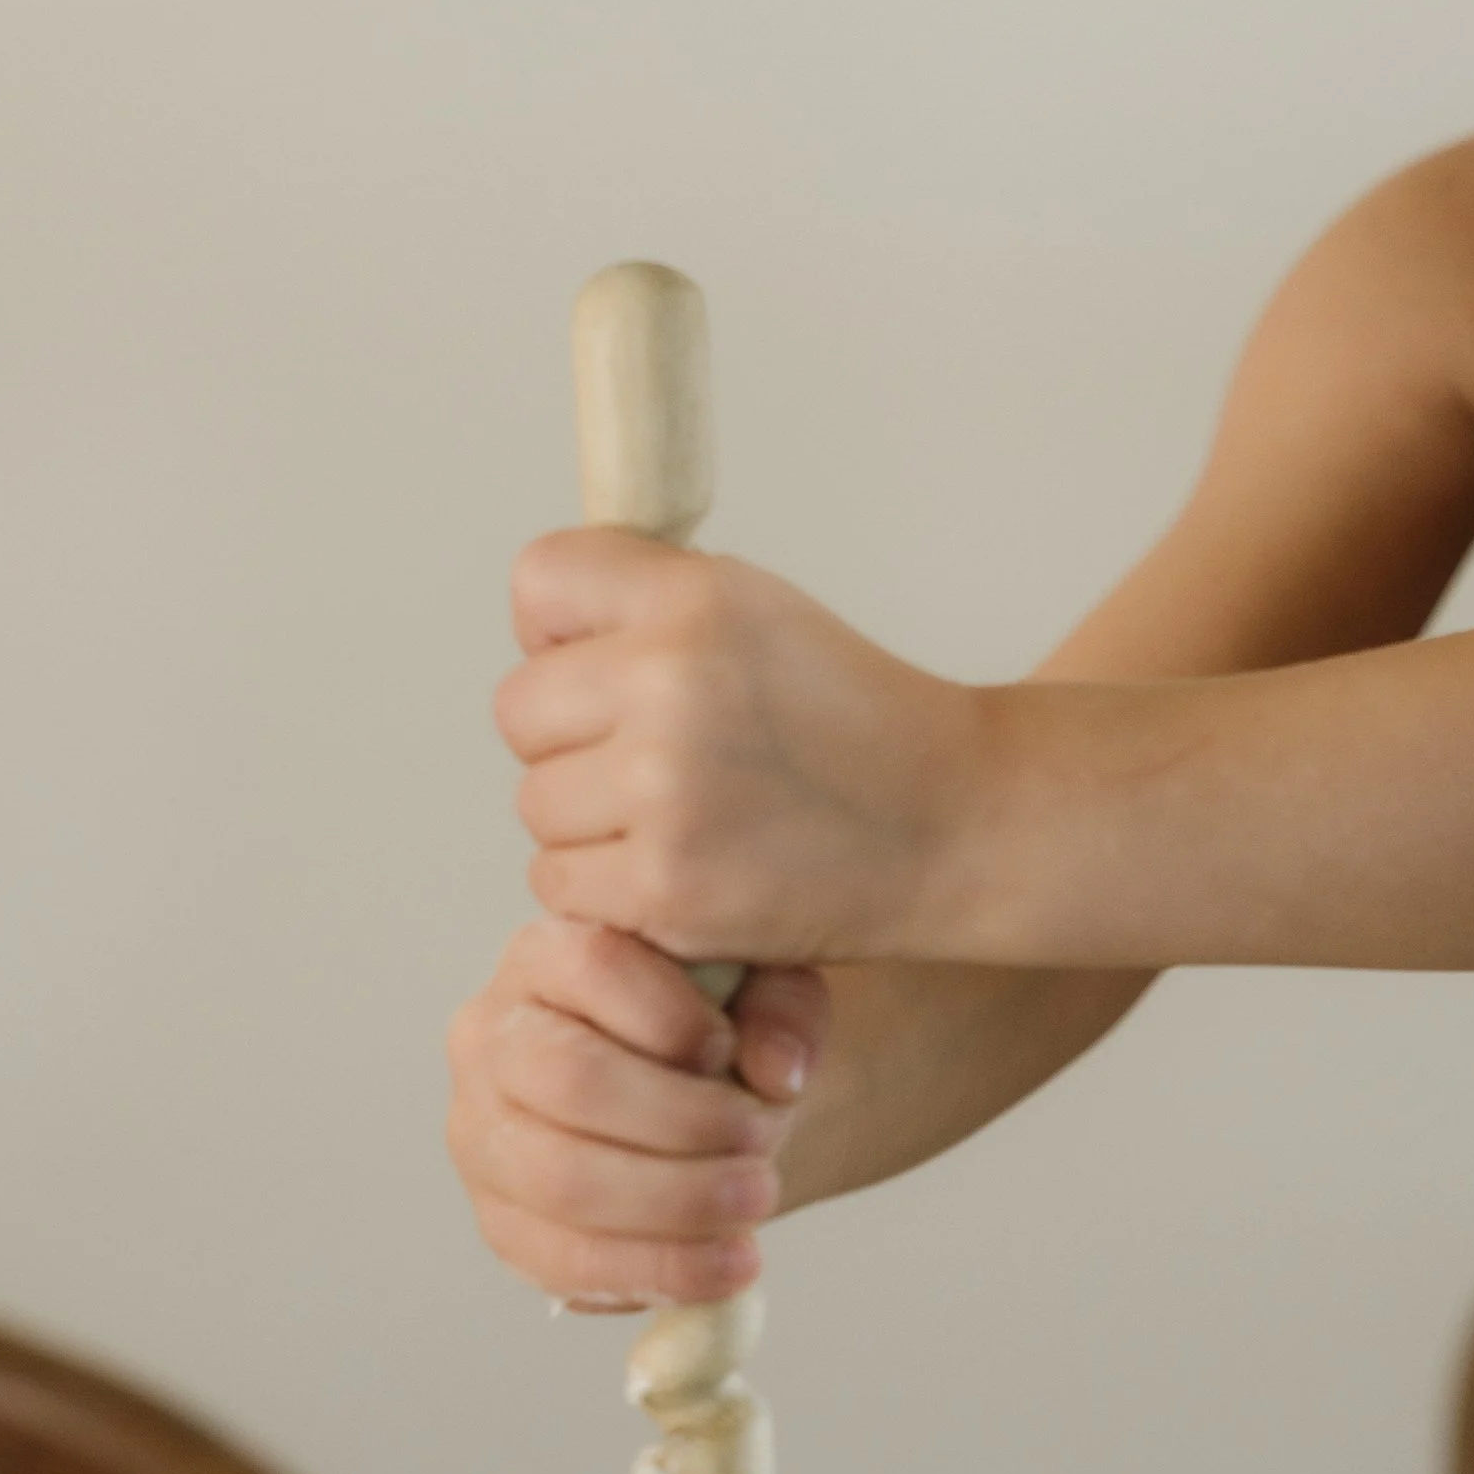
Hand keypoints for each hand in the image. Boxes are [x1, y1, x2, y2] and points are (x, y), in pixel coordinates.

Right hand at [447, 921, 829, 1304]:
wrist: (703, 1107)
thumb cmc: (723, 1032)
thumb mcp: (770, 993)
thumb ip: (783, 1012)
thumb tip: (777, 1072)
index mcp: (547, 954)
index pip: (593, 966)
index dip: (673, 1016)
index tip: (736, 1050)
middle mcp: (492, 1037)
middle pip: (569, 1079)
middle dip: (680, 1121)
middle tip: (763, 1142)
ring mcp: (483, 1134)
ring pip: (560, 1179)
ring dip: (672, 1203)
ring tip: (757, 1204)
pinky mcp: (501, 1220)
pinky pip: (560, 1261)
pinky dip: (653, 1271)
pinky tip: (725, 1268)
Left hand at [497, 530, 977, 964]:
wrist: (954, 822)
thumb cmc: (848, 718)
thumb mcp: (757, 611)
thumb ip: (645, 604)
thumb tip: (538, 636)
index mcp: (695, 600)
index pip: (539, 583)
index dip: (563, 631)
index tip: (610, 661)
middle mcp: (670, 683)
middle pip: (519, 708)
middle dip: (573, 737)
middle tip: (661, 756)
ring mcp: (663, 792)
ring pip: (536, 803)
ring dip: (590, 820)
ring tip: (686, 815)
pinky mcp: (664, 889)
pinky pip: (558, 883)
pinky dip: (607, 888)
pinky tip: (683, 868)